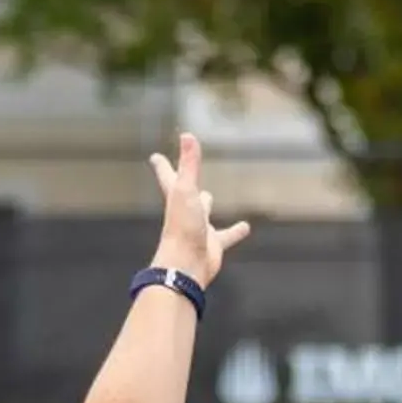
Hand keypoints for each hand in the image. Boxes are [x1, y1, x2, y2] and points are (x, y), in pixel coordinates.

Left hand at [148, 131, 253, 286]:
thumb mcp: (186, 191)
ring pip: (204, 214)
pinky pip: (227, 236)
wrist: (186, 266)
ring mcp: (199, 229)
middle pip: (185, 193)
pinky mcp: (214, 245)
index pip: (168, 176)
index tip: (155, 157)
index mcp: (176, 198)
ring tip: (211, 196)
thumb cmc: (182, 228)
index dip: (162, 166)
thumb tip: (187, 136)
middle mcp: (186, 212)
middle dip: (184, 184)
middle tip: (185, 175)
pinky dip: (236, 232)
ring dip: (207, 206)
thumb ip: (189, 165)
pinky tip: (245, 227)